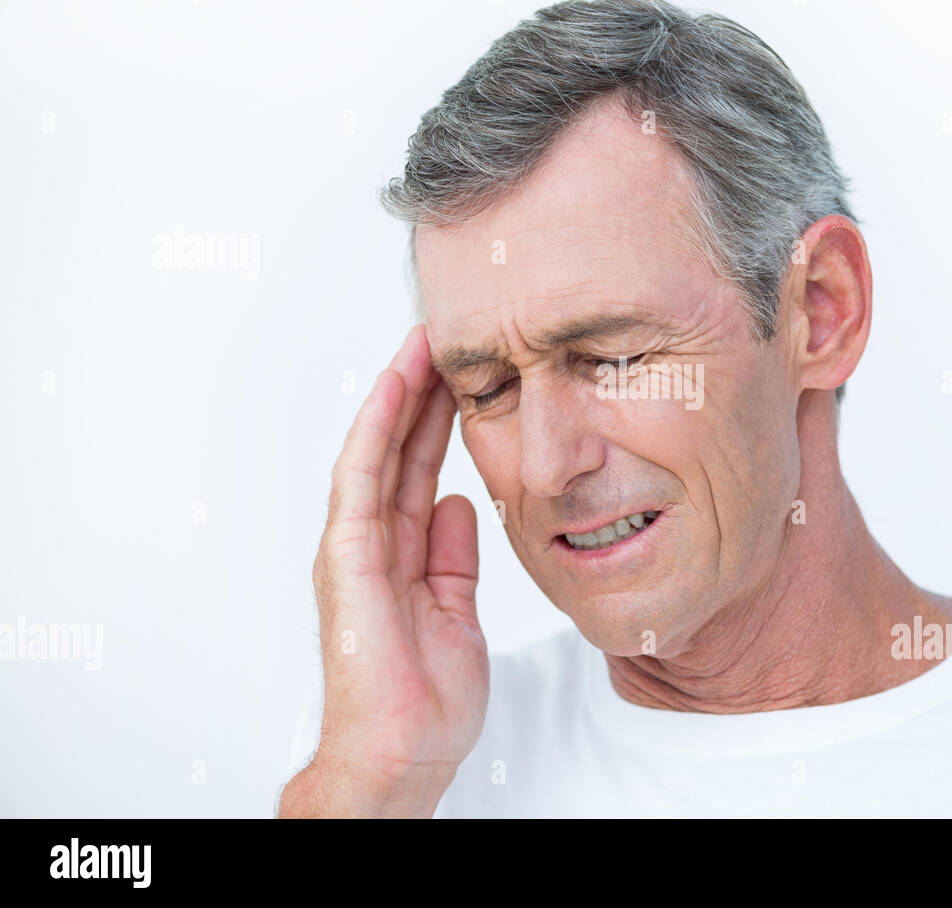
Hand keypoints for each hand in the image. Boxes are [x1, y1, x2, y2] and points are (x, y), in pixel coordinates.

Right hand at [279, 325, 487, 816]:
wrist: (403, 751)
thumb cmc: (425, 697)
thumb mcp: (456, 610)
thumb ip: (454, 556)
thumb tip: (464, 504)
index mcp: (400, 555)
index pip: (419, 470)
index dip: (439, 421)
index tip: (465, 376)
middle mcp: (372, 544)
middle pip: (398, 452)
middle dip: (421, 394)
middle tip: (445, 340)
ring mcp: (354, 548)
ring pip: (376, 452)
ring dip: (398, 396)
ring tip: (422, 344)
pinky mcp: (347, 558)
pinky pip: (362, 480)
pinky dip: (376, 432)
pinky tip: (394, 389)